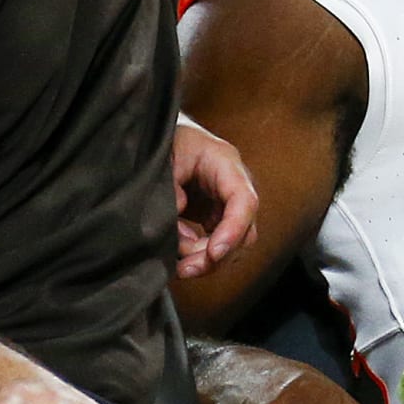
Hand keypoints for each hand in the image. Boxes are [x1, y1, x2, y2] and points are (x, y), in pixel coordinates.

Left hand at [173, 115, 258, 278]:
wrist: (160, 134)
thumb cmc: (165, 140)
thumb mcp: (164, 158)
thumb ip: (171, 190)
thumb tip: (180, 220)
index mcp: (225, 163)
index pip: (243, 201)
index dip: (233, 230)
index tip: (214, 253)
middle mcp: (234, 186)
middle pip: (244, 230)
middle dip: (217, 255)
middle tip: (186, 269)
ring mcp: (225, 203)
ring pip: (233, 242)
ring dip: (209, 261)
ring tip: (180, 267)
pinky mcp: (213, 217)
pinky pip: (216, 243)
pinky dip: (201, 256)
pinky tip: (181, 260)